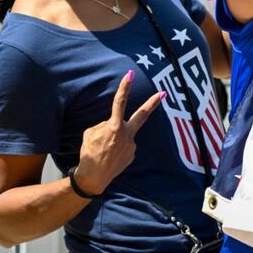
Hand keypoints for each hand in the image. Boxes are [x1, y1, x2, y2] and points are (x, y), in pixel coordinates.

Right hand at [72, 71, 163, 195]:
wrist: (93, 178)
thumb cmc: (89, 153)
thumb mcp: (90, 133)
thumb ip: (104, 125)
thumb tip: (113, 125)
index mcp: (114, 127)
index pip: (119, 102)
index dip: (124, 87)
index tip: (130, 74)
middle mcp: (126, 135)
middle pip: (141, 115)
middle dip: (153, 103)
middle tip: (164, 93)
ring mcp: (131, 146)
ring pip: (124, 134)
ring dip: (115, 139)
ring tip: (104, 150)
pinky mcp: (132, 155)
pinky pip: (124, 145)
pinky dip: (116, 148)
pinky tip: (109, 156)